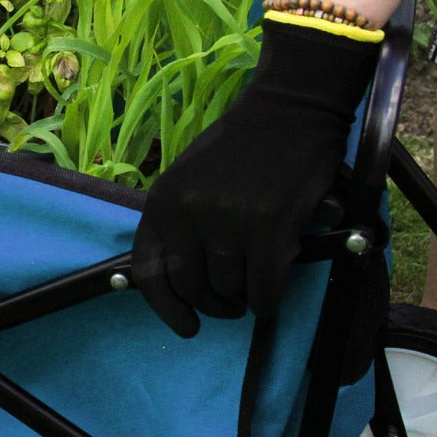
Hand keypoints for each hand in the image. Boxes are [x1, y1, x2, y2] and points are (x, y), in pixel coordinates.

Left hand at [132, 16, 379, 336]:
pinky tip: (273, 292)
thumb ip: (181, 222)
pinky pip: (264, 290)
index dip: (165, 306)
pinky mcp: (269, 229)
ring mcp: (228, 222)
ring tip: (255, 285)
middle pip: (191, 287)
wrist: (287, 112)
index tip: (186, 325)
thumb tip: (181, 283)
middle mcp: (188, 213)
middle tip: (230, 305)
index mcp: (162, 200)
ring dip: (243, 299)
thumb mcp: (190, 179)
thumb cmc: (241, 148)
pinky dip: (269, 301)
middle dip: (213, 304)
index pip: (148, 271)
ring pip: (229, 291)